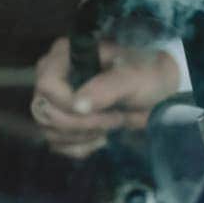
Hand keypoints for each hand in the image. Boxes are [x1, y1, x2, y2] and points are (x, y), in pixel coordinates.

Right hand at [30, 38, 180, 156]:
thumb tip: (77, 106)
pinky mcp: (61, 122)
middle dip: (82, 123)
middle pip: (44, 111)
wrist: (159, 92)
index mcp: (66, 55)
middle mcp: (53, 76)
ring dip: (84, 135)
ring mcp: (54, 101)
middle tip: (116, 118)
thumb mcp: (135, 77)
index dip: (68, 103)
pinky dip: (80, 147)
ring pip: (49, 131)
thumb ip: (108, 87)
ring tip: (113, 124)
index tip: (103, 109)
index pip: (47, 85)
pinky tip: (102, 138)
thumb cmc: (148, 75)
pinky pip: (57, 144)